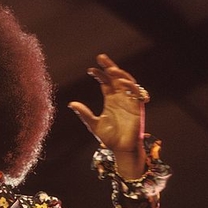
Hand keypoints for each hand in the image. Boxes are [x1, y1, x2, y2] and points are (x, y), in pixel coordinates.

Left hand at [69, 54, 147, 176]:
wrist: (121, 150)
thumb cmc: (109, 138)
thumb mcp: (93, 124)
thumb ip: (84, 113)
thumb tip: (71, 103)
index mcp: (111, 100)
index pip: (106, 82)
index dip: (99, 75)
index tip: (90, 70)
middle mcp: (121, 98)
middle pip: (116, 78)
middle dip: (110, 67)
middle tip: (101, 57)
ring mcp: (129, 102)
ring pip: (127, 82)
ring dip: (120, 73)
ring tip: (110, 69)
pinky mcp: (137, 108)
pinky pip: (137, 93)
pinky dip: (131, 86)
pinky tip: (121, 81)